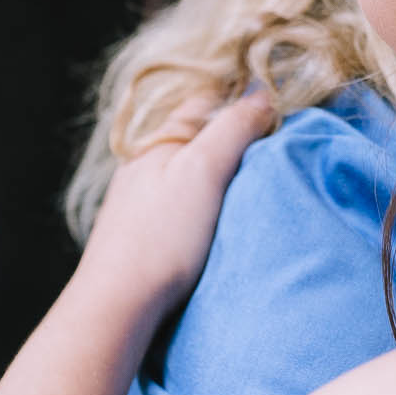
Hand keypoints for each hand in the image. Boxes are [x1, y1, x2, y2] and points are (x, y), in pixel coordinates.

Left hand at [73, 92, 275, 318]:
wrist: (118, 303)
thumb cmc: (162, 236)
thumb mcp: (204, 170)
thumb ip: (233, 127)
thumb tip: (263, 91)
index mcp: (159, 140)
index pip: (206, 101)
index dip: (242, 101)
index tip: (277, 114)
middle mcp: (144, 164)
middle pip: (196, 136)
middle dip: (230, 136)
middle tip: (271, 150)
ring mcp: (139, 200)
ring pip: (186, 171)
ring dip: (216, 173)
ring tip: (249, 187)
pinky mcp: (142, 233)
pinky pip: (179, 203)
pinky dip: (202, 202)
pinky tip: (215, 220)